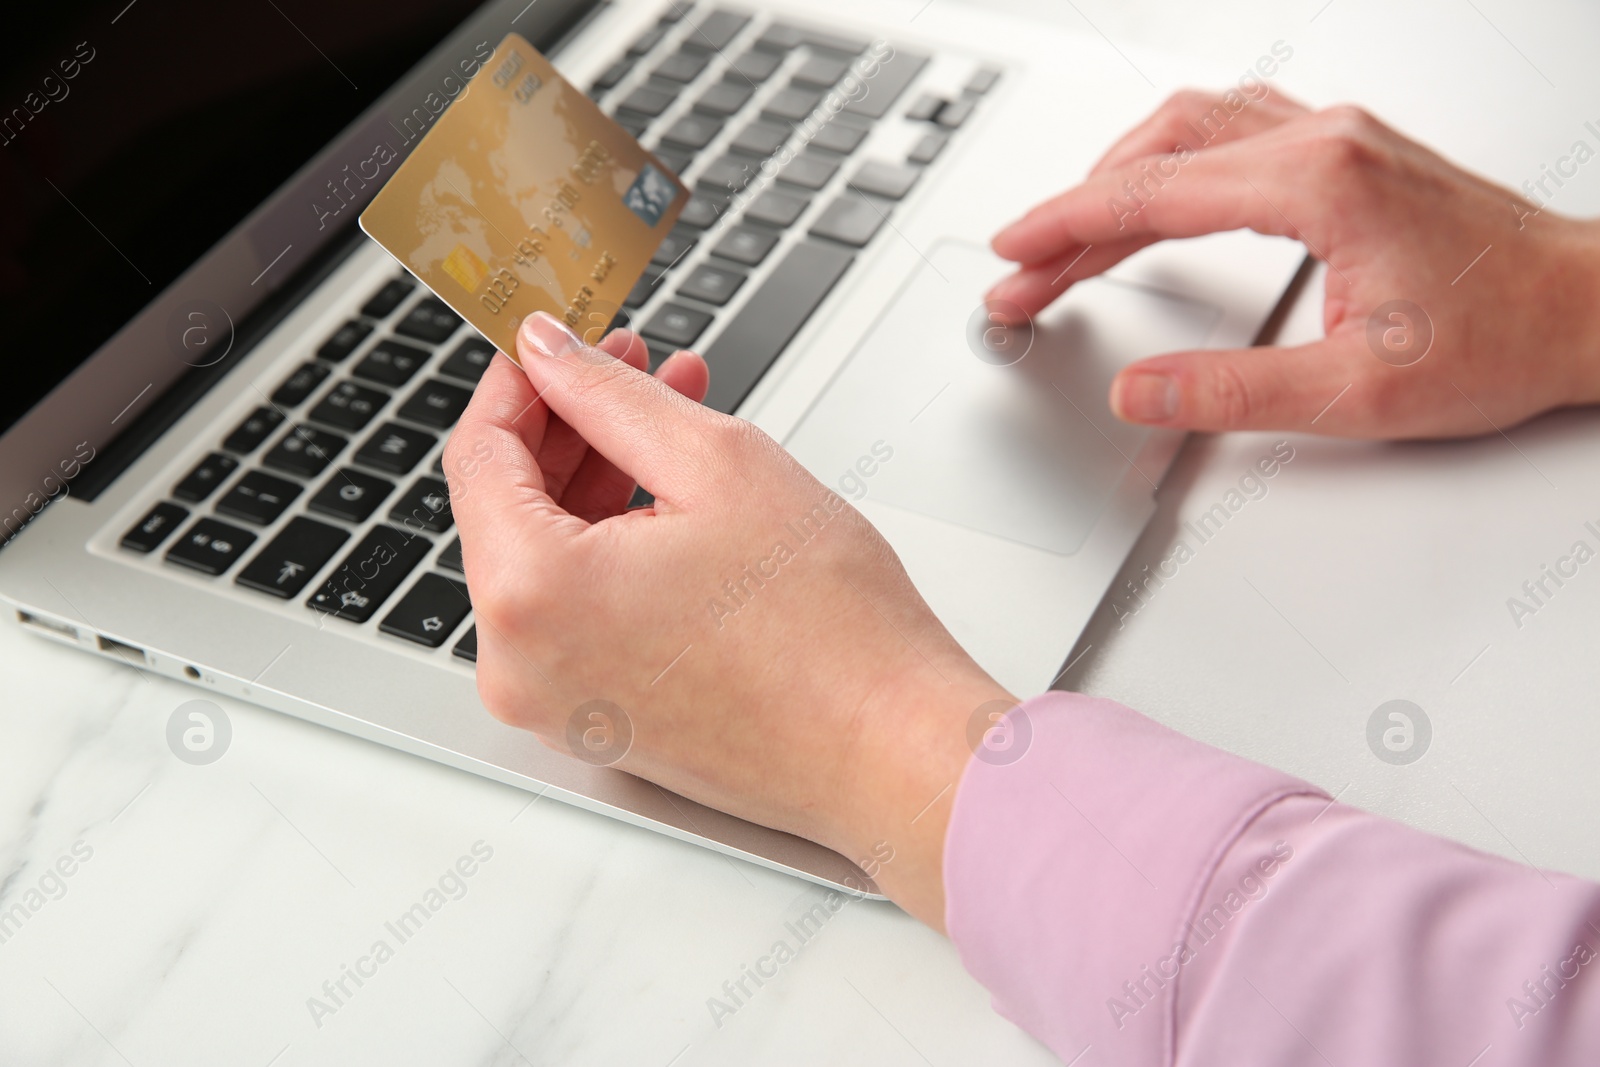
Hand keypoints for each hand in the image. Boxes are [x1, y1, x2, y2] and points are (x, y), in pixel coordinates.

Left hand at [445, 313, 1011, 926]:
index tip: (555, 342)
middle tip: (636, 368)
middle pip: (510, 509)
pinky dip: (615, 549)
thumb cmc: (830, 632)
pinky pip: (579, 614)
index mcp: (530, 595)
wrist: (892, 751)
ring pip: (549, 561)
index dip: (522, 382)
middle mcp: (520, 664)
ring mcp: (556, 704)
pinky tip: (676, 502)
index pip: (480, 455)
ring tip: (678, 423)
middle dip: (573, 426)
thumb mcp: (717, 465)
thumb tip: (551, 356)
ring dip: (601, 481)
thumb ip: (611, 396)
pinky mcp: (598, 723)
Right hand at [986, 91, 1599, 437]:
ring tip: (1069, 233)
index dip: (1065, 229)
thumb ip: (1231, 392)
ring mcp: (1337, 136)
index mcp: (1317, 182)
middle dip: (1075, 212)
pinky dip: (1168, 160)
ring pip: (1190, 128)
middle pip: (1156, 154)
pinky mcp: (1347, 150)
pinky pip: (1231, 128)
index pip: (1150, 195)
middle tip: (1024, 266)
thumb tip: (1138, 390)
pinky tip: (1155, 185)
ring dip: (1117, 176)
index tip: (1014, 258)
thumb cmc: (1502, 337)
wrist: (1585, 309)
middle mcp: (1323, 139)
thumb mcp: (1356, 391)